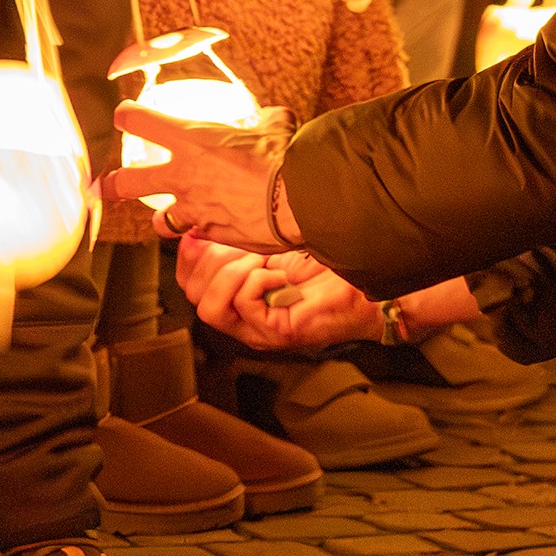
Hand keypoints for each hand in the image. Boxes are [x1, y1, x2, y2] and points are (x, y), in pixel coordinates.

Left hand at [102, 102, 296, 250]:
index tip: (123, 117)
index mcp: (191, 141)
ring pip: (160, 221)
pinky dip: (203, 231)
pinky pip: (197, 234)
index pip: (140, 122)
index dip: (127, 117)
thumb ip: (267, 120)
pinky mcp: (209, 234)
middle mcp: (183, 176)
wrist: (295, 202)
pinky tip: (216, 228)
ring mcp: (193, 209)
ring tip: (169, 217)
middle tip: (106, 184)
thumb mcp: (274, 127)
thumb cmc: (283, 158)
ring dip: (164, 218)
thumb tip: (274, 118)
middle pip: (128, 182)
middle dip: (113, 183)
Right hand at [179, 241, 380, 349]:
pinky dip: (259, 283)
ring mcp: (257, 330)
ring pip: (210, 309)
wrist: (366, 287)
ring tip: (261, 262)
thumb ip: (238, 239)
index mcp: (237, 297)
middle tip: (244, 246)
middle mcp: (242, 318)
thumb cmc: (326, 267)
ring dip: (231, 275)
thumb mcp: (271, 245)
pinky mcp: (275, 334)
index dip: (188, 258)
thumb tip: (200, 222)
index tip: (199, 233)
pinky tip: (282, 277)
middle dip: (212, 261)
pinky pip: (244, 307)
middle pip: (194, 296)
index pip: (189, 285)